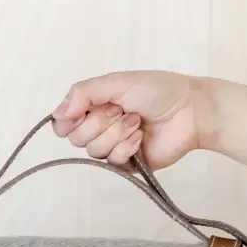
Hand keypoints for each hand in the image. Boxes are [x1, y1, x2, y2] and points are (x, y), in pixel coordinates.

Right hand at [51, 71, 206, 169]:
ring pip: (94, 151)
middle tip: (121, 111)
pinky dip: (126, 148)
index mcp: (94, 106)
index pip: (63, 124)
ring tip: (136, 122)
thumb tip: (56, 114)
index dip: (70, 121)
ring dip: (116, 133)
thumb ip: (83, 93)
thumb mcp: (116, 82)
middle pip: (76, 139)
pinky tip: (141, 138)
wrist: (190, 111)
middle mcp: (99, 128)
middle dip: (100, 123)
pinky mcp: (127, 164)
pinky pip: (113, 162)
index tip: (85, 110)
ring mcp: (112, 147)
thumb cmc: (157, 90)